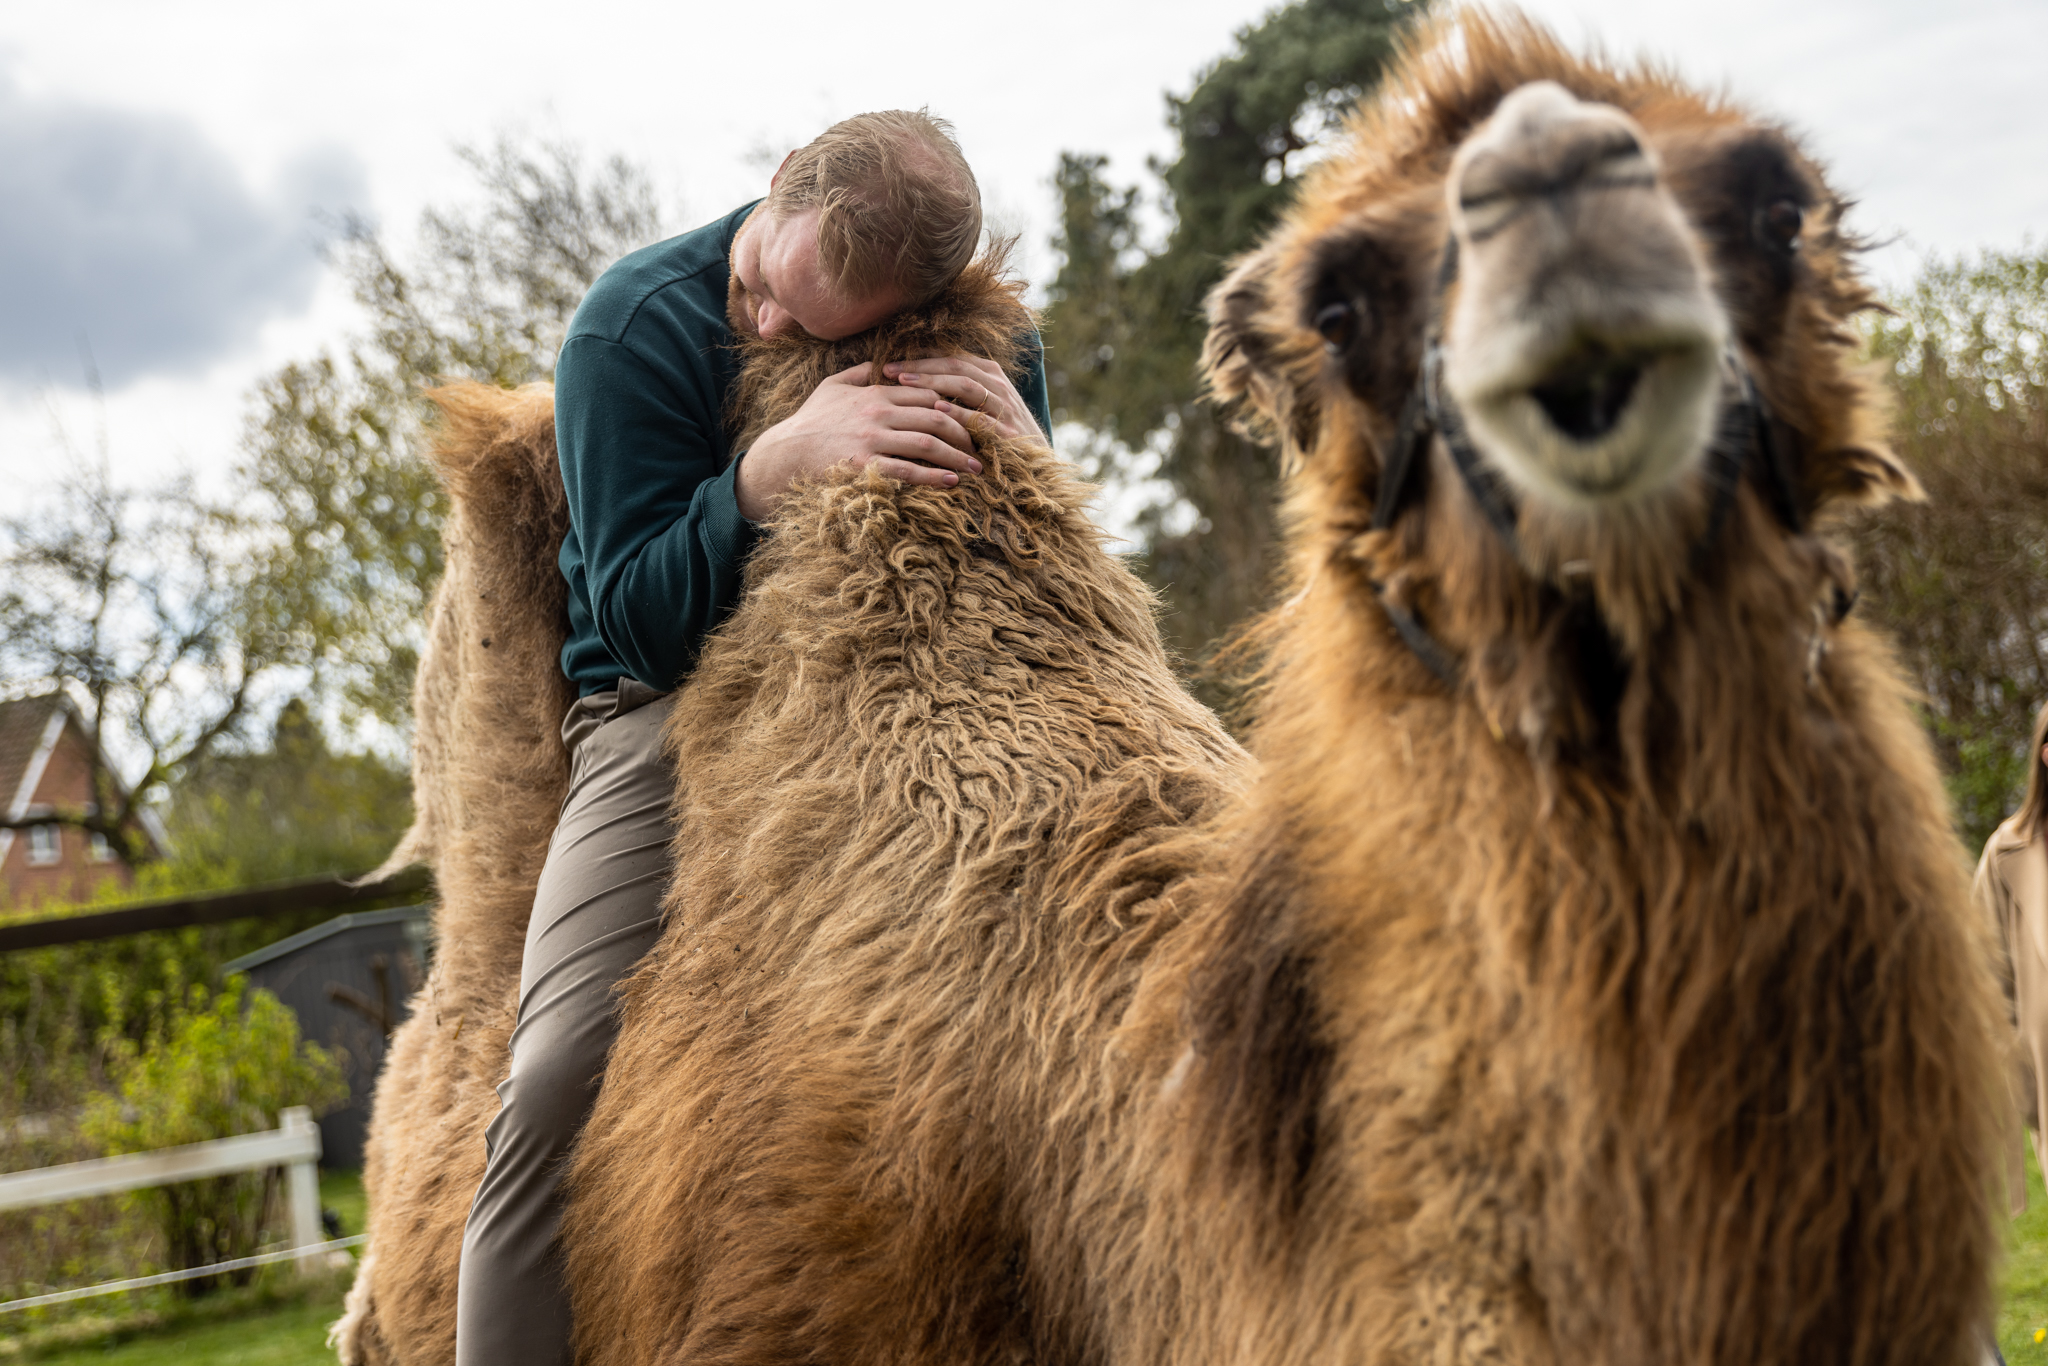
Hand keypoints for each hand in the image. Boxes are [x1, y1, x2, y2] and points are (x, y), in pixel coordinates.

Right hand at [736, 362, 982, 520]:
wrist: (783, 455)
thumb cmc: (810, 421)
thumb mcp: (833, 387)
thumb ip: (861, 372)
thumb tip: (887, 362)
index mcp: (875, 391)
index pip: (928, 393)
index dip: (956, 405)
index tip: (974, 418)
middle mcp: (877, 412)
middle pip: (936, 417)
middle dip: (966, 432)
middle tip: (985, 446)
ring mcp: (871, 439)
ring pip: (928, 443)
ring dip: (957, 456)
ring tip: (976, 467)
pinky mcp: (865, 466)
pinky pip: (908, 471)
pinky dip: (934, 476)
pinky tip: (952, 482)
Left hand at [882, 356, 1041, 444]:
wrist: (1034, 465)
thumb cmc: (997, 436)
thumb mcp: (979, 407)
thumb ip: (956, 391)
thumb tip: (915, 381)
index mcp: (990, 375)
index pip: (951, 356)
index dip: (920, 357)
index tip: (889, 362)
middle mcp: (999, 386)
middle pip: (955, 365)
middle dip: (920, 366)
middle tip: (889, 370)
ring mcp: (1005, 407)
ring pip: (966, 384)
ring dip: (933, 382)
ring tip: (905, 383)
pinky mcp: (1007, 431)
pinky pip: (979, 416)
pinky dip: (957, 412)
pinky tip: (936, 410)